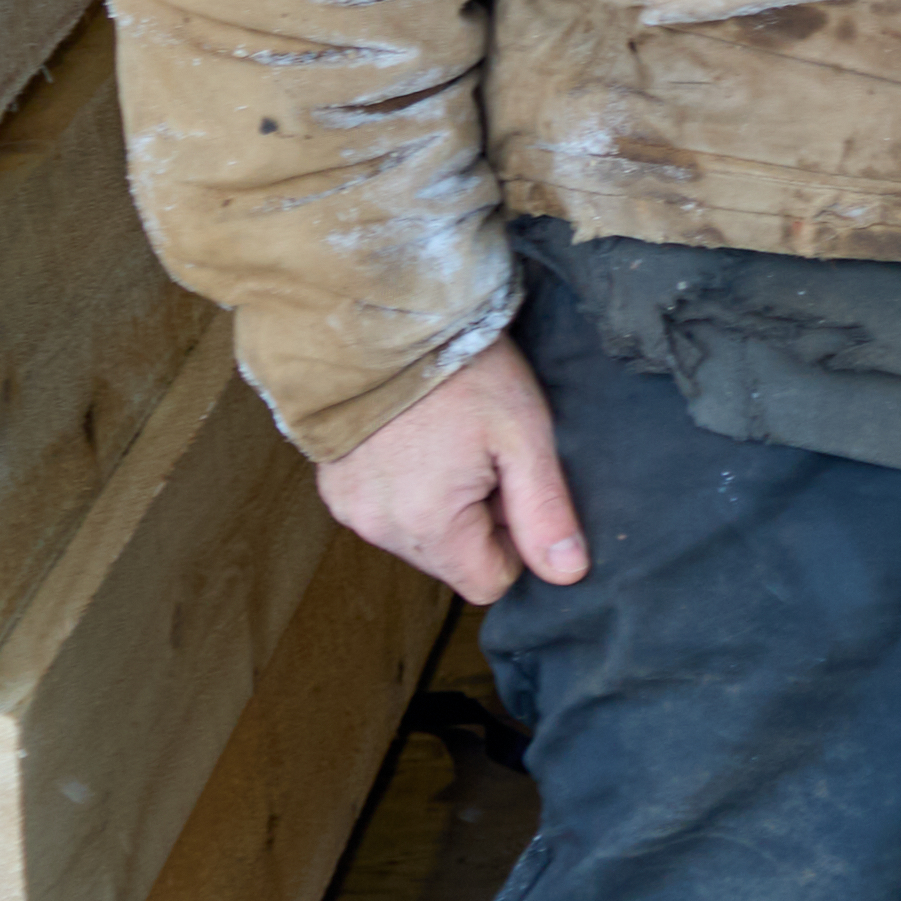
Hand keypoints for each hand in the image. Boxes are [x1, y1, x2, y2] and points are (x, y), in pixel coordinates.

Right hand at [321, 338, 589, 601]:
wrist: (386, 318)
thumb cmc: (463, 372)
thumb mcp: (524, 436)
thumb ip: (545, 512)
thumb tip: (567, 573)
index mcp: (428, 525)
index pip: (487, 583)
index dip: (514, 542)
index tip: (512, 487)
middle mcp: (379, 528)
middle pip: (451, 561)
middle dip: (478, 521)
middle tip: (483, 456)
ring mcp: (350, 509)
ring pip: (419, 538)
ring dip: (442, 507)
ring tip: (449, 442)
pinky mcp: (334, 489)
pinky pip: (385, 513)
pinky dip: (407, 490)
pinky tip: (417, 441)